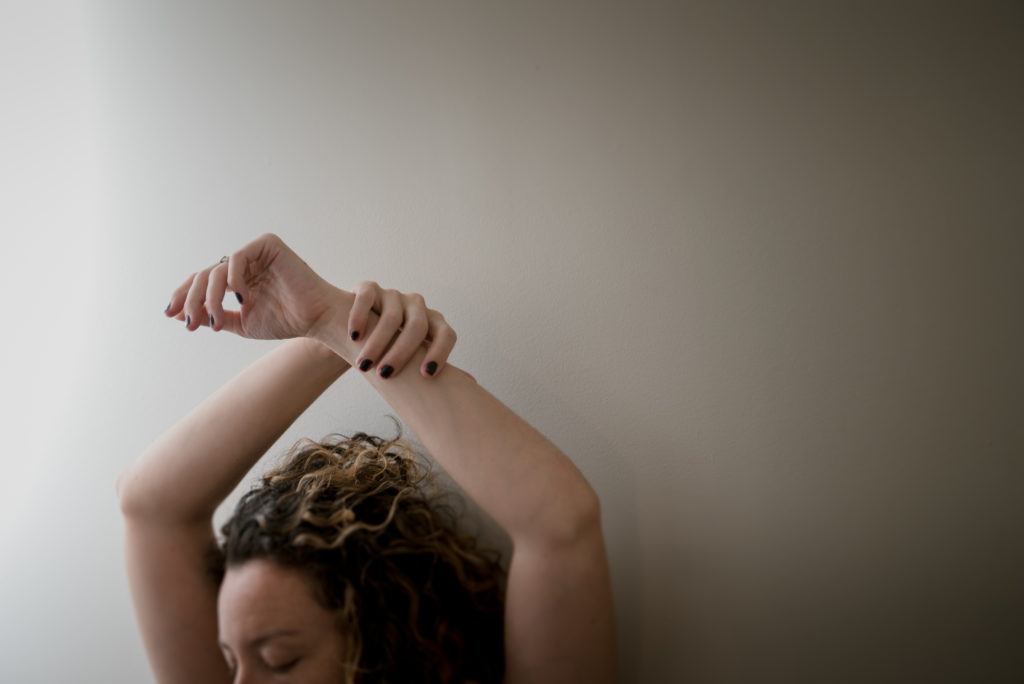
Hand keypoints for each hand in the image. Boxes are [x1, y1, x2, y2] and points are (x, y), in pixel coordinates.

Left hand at [164, 233, 333, 339]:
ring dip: (209, 298)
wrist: (315, 320)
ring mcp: (255, 253)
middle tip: (190, 324)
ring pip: (216, 270)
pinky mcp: (268, 245)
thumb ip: (216, 317)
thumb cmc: (285, 321)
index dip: (184, 296)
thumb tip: (182, 316)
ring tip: (216, 322)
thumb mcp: (241, 324)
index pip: (202, 281)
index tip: (171, 316)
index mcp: (237, 279)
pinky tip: (241, 299)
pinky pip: (238, 257)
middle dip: (191, 301)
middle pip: (203, 275)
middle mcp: (244, 264)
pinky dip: (234, 279)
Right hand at [346, 281, 456, 378]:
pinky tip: (354, 337)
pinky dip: (360, 317)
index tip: (426, 375)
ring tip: (364, 366)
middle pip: (417, 327)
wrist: (361, 328)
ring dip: (377, 344)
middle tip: (385, 375)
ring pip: (392, 318)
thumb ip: (436, 364)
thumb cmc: (393, 347)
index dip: (440, 353)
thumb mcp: (416, 356)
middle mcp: (417, 305)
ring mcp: (394, 295)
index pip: (446, 334)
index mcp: (434, 322)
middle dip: (401, 353)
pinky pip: (367, 299)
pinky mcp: (369, 288)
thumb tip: (470, 383)